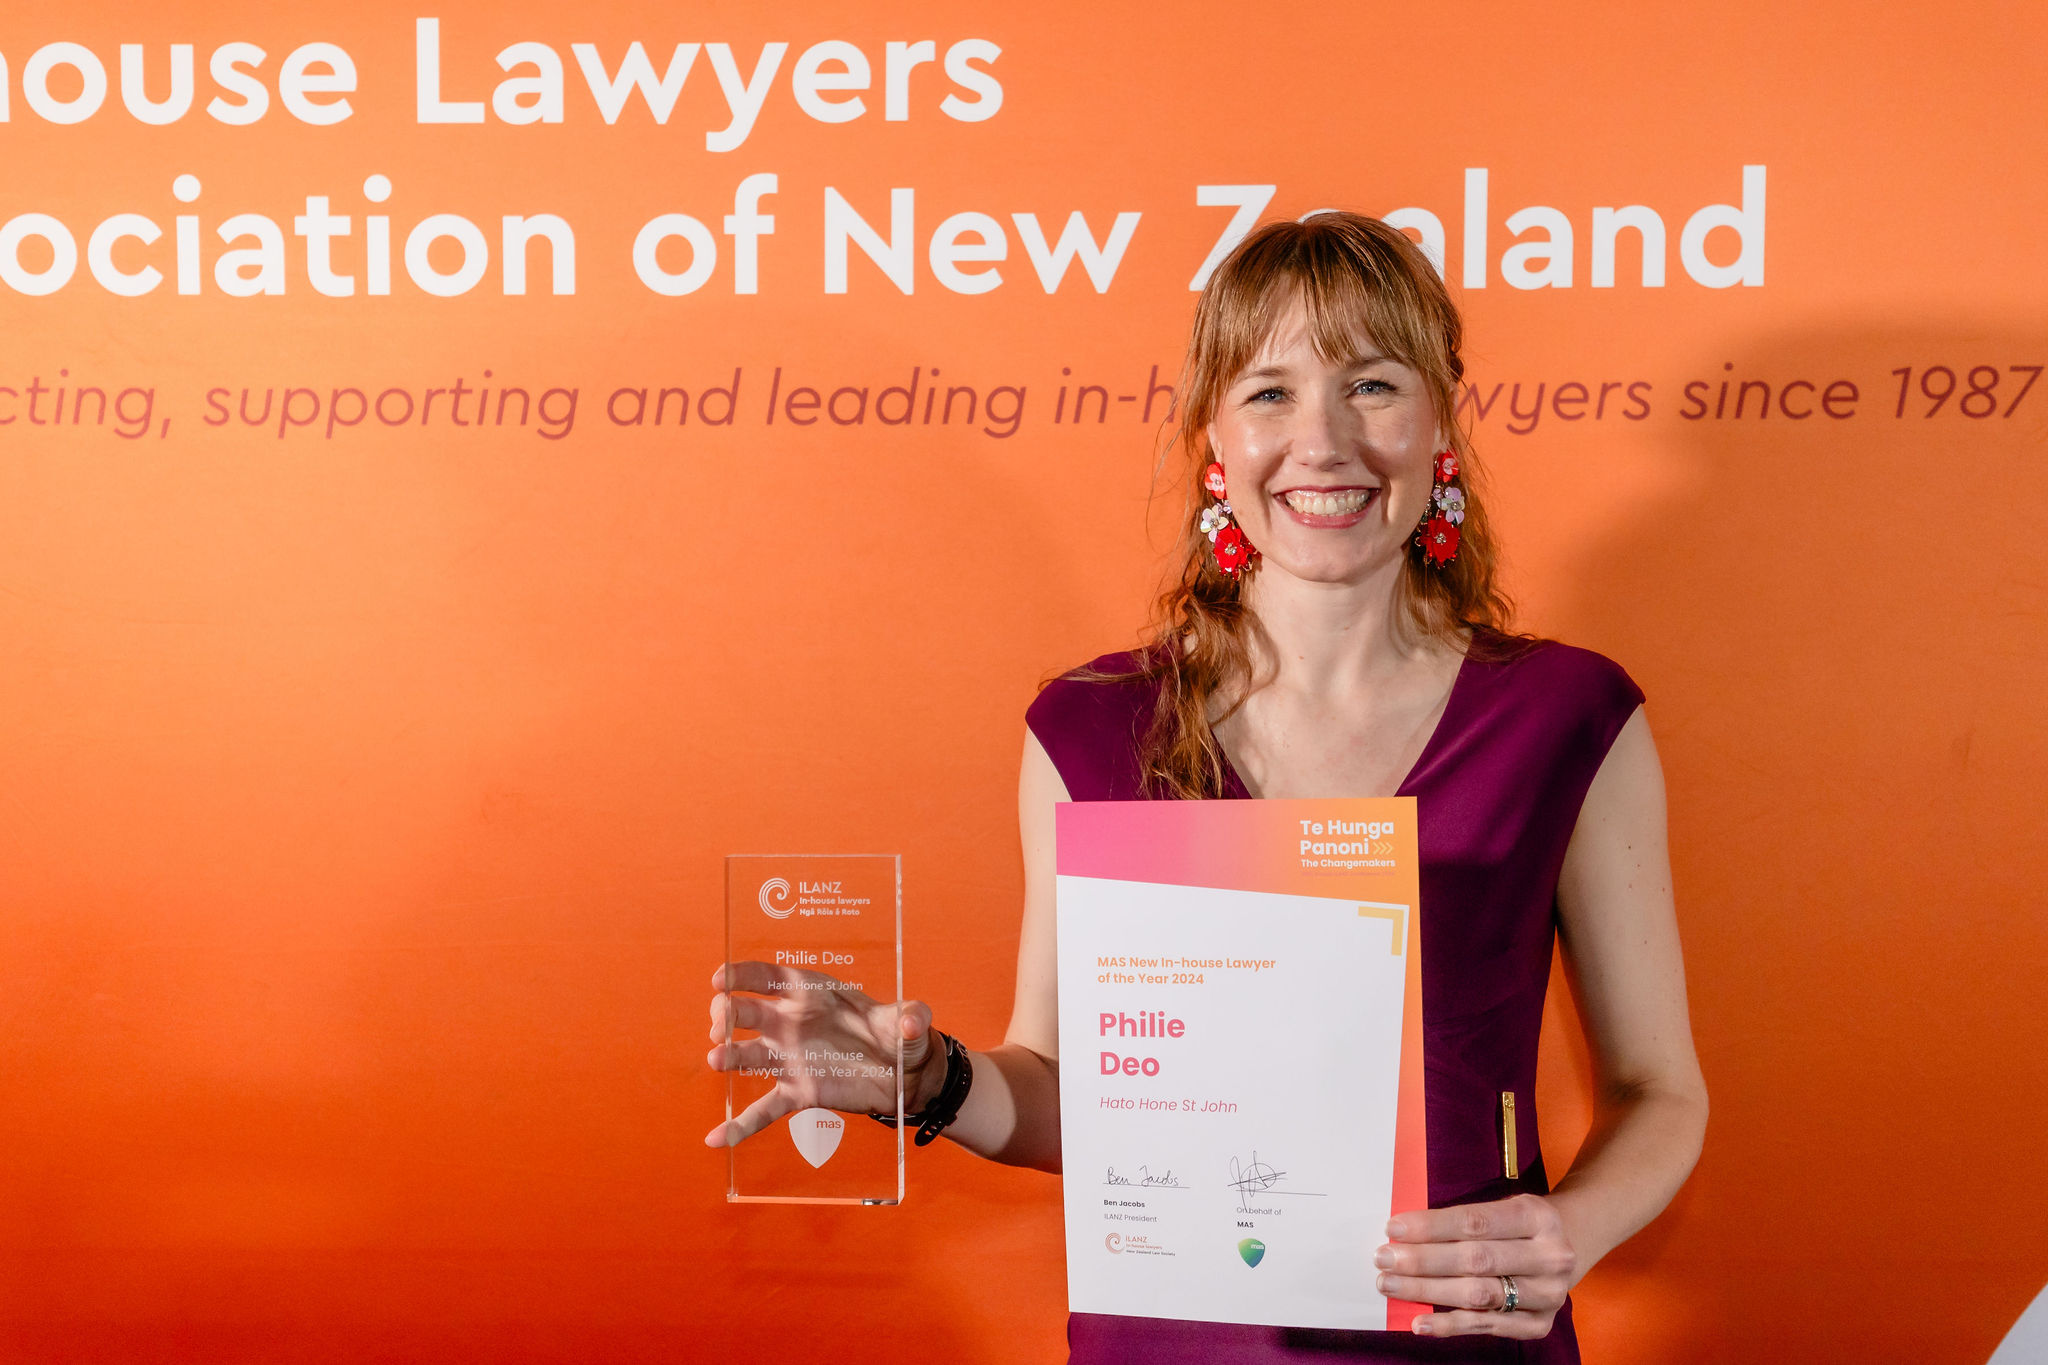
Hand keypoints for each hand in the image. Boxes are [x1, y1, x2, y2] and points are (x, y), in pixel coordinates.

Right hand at [702, 959, 939, 1147]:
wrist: (905, 1075)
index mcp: (812, 993)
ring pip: (747, 1056)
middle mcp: (791, 1022)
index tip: (721, 980)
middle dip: (727, 1015)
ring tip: (716, 1061)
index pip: (769, 977)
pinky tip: (717, 1139)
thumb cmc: (900, 1036)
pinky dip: (740, 1125)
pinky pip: (762, 1109)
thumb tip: (912, 1023)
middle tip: (720, 1027)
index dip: (742, 975)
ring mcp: (789, 1059)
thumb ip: (910, 1017)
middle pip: (747, 1012)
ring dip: (727, 1057)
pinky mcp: (796, 1092)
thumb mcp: (909, 1021)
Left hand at [1373, 1193, 1577, 1339]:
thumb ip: (1461, 1221)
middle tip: (1383, 1259)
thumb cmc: (1517, 1226)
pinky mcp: (1540, 1325)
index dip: (1431, 1226)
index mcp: (1537, 1216)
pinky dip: (1449, 1325)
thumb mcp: (1501, 1208)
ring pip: (1478, 1295)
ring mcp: (1548, 1294)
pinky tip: (1420, 1322)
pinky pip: (1487, 1326)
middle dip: (1422, 1260)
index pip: (1475, 1222)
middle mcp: (1549, 1256)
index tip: (1393, 1229)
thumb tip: (1403, 1234)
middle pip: (1475, 1260)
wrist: (1567, 1248)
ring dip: (1428, 1291)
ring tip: (1391, 1286)